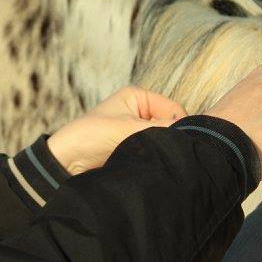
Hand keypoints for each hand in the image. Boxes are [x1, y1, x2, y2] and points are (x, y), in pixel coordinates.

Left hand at [47, 86, 186, 174]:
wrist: (67, 162)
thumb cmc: (91, 136)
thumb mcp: (129, 129)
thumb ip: (162, 129)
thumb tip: (193, 131)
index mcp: (139, 96)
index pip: (175, 109)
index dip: (180, 126)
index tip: (180, 142)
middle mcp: (140, 110)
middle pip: (171, 125)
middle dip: (170, 139)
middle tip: (167, 153)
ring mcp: (138, 130)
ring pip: (164, 140)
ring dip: (161, 150)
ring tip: (153, 159)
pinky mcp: (134, 148)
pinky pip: (154, 152)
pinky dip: (155, 158)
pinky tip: (151, 165)